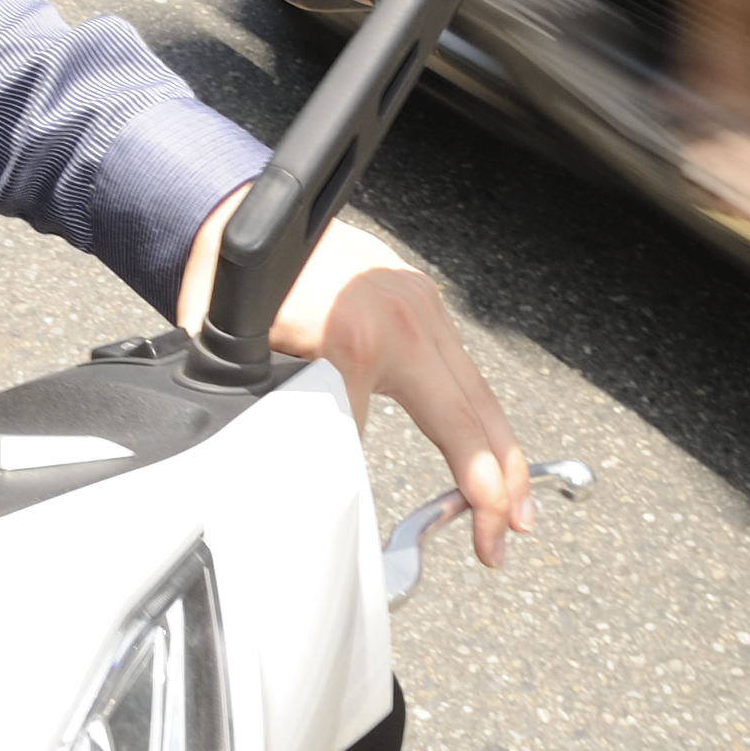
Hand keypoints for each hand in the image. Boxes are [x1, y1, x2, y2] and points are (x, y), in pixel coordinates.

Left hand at [176, 191, 532, 569]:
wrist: (239, 207)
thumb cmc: (235, 279)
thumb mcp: (238, 356)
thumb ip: (272, 414)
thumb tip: (287, 468)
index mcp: (354, 338)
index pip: (366, 440)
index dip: (351, 487)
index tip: (349, 525)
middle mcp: (402, 319)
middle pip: (466, 419)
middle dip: (489, 488)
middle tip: (495, 543)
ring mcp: (421, 304)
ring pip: (478, 395)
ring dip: (502, 459)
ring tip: (514, 515)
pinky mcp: (424, 298)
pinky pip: (463, 370)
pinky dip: (484, 419)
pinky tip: (494, 457)